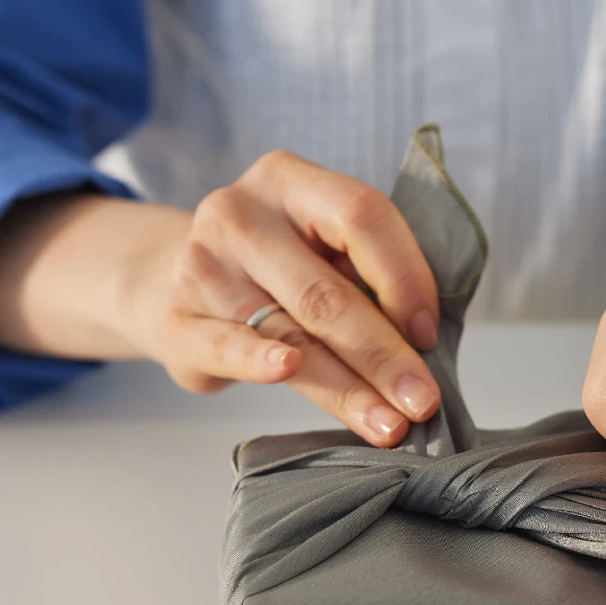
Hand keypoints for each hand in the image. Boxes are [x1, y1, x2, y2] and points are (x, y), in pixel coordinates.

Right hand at [126, 151, 447, 445]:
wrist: (175, 281)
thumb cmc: (275, 267)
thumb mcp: (320, 246)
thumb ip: (366, 276)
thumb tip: (423, 345)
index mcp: (289, 180)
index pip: (361, 216)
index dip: (405, 277)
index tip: (429, 335)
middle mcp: (239, 214)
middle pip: (326, 291)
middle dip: (383, 355)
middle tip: (422, 401)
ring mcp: (201, 265)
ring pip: (291, 334)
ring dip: (346, 387)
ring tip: (387, 424)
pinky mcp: (178, 319)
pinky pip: (228, 346)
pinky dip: (259, 362)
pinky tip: (289, 371)